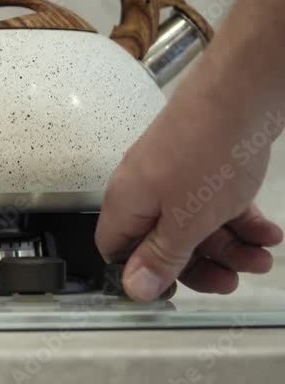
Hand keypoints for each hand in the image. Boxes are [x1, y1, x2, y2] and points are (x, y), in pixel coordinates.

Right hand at [95, 88, 283, 300]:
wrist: (242, 94)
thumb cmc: (207, 154)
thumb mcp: (186, 221)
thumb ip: (161, 256)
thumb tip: (133, 288)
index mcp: (126, 204)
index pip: (116, 250)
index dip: (142, 273)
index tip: (177, 289)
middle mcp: (143, 190)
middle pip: (161, 242)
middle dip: (200, 265)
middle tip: (232, 280)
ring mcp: (173, 175)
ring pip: (194, 225)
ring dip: (229, 247)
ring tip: (263, 257)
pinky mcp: (201, 164)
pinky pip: (214, 203)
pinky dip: (239, 220)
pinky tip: (268, 232)